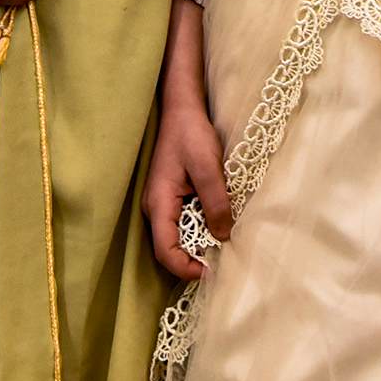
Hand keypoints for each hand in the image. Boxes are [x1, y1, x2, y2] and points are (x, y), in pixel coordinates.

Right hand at [144, 86, 230, 280]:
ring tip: (224, 245)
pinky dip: (200, 229)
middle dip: (194, 260)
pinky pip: (183, 222)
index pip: (165, 251)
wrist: (182, 109)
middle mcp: (155, 208)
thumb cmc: (191, 134)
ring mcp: (162, 203)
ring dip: (199, 244)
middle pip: (170, 248)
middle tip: (223, 261)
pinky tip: (218, 224)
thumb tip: (224, 236)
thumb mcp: (208, 168)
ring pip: (178, 237)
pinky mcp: (172, 197)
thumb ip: (216, 203)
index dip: (186, 268)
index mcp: (159, 203)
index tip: (212, 271)